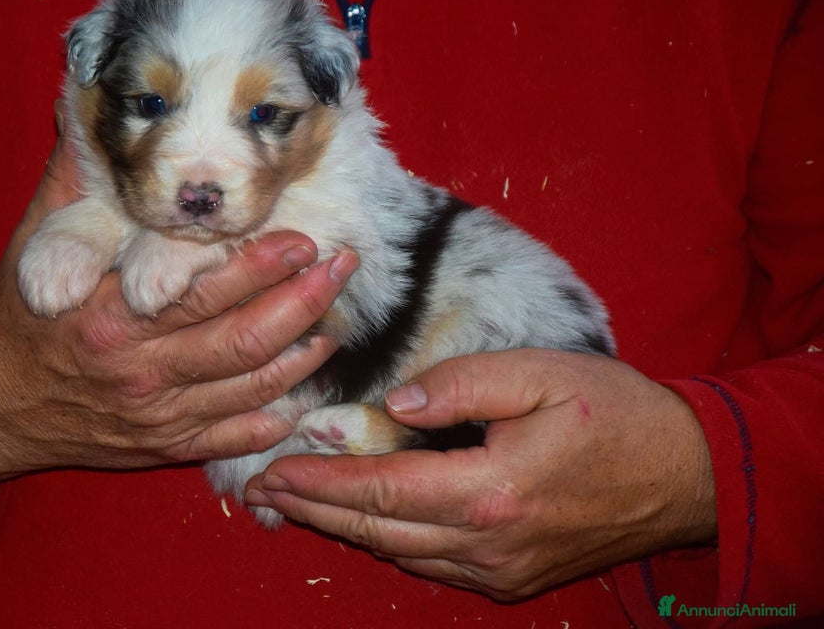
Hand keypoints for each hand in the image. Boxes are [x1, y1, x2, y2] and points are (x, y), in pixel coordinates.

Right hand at [0, 106, 357, 487]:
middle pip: (240, 340)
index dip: (257, 265)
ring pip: (248, 389)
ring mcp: (156, 414)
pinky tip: (303, 394)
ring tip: (336, 323)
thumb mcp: (36, 242)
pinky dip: (272, 421)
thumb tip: (88, 100)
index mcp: (109, 315)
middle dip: (302, 302)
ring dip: (302, 358)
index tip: (301, 237)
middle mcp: (139, 369)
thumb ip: (74, 179)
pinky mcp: (163, 446)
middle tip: (341, 268)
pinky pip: (231, 440)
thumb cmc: (19, 317)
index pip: (199, 290)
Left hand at [244, 349, 716, 599]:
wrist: (686, 475)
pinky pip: (434, 564)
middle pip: (377, 530)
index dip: (318, 481)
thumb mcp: (539, 373)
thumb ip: (458, 385)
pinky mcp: (513, 577)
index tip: (272, 468)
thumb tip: (393, 405)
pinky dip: (390, 542)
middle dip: (314, 509)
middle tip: (264, 490)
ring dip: (345, 528)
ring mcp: (500, 570)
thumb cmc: (615, 414)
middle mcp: (486, 544)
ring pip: (400, 553)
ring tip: (300, 503)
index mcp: (487, 490)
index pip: (377, 489)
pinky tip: (368, 523)